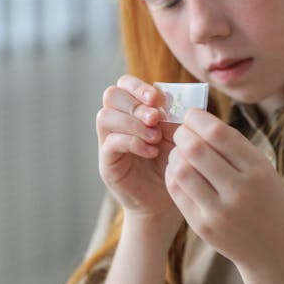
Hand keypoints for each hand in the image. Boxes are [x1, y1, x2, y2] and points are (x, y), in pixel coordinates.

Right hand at [96, 75, 181, 239]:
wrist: (166, 199)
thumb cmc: (172, 163)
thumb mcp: (177, 134)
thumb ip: (175, 115)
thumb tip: (176, 98)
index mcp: (133, 109)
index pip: (124, 84)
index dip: (138, 86)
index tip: (158, 99)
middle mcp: (117, 121)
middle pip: (111, 95)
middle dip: (135, 103)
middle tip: (155, 118)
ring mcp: (108, 141)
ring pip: (106, 116)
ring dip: (133, 123)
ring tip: (155, 138)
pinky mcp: (107, 161)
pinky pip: (111, 143)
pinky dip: (132, 142)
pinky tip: (150, 151)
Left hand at [165, 108, 283, 274]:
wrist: (275, 249)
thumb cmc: (266, 199)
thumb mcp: (263, 169)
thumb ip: (234, 146)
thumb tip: (197, 119)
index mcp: (258, 170)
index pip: (218, 133)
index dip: (198, 119)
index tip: (192, 115)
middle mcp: (239, 191)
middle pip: (195, 149)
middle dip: (182, 134)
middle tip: (181, 132)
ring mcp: (219, 212)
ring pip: (181, 170)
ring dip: (175, 154)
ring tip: (180, 152)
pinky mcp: (203, 227)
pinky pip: (177, 192)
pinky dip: (173, 174)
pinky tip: (179, 170)